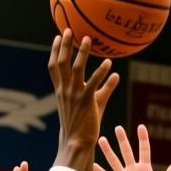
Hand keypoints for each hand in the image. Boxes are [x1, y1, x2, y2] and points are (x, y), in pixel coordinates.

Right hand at [48, 30, 119, 162]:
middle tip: (68, 29)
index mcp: (62, 90)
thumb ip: (105, 87)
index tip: (58, 37)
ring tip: (87, 39)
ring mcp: (75, 95)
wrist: (78, 142)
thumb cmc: (85, 123)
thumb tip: (117, 75)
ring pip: (76, 69)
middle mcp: (65, 90)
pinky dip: (100, 72)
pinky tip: (108, 63)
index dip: (55, 51)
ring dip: (81, 53)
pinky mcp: (86, 101)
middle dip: (65, 45)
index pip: (54, 67)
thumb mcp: (95, 102)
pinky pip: (93, 83)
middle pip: (62, 63)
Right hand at [95, 124, 170, 170]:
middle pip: (127, 151)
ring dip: (108, 151)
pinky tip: (93, 164)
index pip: (144, 150)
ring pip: (114, 161)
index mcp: (145, 169)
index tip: (141, 127)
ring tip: (101, 139)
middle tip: (118, 128)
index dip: (143, 139)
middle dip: (122, 140)